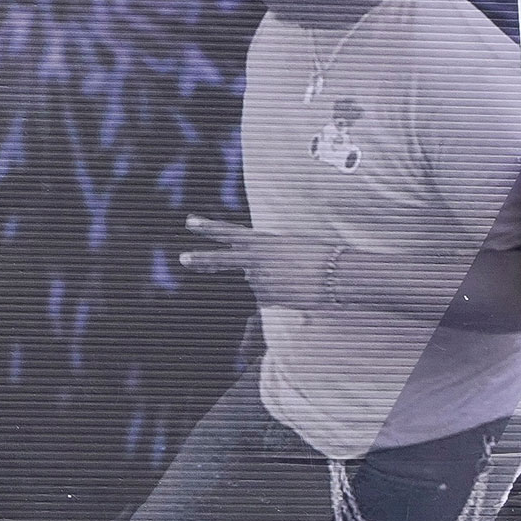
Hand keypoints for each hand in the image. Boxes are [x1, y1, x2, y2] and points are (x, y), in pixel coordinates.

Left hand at [178, 216, 336, 308]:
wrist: (337, 274)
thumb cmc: (320, 257)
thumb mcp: (289, 248)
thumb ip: (265, 258)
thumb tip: (248, 277)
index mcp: (263, 241)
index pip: (230, 233)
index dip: (209, 227)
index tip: (189, 223)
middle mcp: (256, 259)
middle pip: (224, 258)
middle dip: (203, 259)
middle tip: (183, 259)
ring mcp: (260, 279)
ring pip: (256, 283)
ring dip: (271, 282)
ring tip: (294, 278)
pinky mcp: (266, 297)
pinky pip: (267, 298)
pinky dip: (279, 296)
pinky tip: (296, 291)